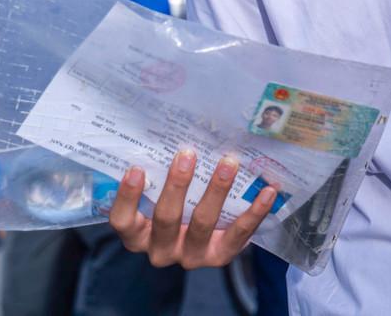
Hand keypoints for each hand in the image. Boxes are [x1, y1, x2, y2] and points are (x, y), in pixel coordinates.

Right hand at [109, 149, 275, 268]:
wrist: (201, 244)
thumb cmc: (176, 209)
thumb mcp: (159, 199)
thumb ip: (159, 178)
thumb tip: (173, 133)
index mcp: (137, 235)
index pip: (122, 220)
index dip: (128, 197)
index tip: (137, 168)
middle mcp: (160, 249)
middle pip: (166, 218)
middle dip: (178, 184)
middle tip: (188, 153)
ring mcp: (190, 256)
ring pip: (203, 224)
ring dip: (216, 190)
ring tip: (228, 163)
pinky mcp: (219, 257)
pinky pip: (238, 235)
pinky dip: (254, 213)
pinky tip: (268, 192)